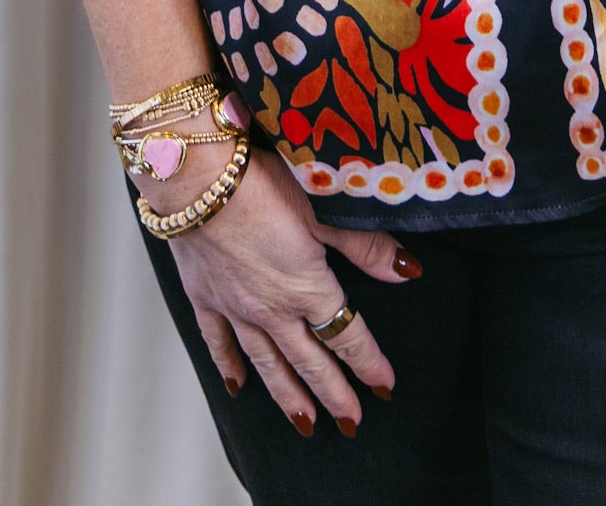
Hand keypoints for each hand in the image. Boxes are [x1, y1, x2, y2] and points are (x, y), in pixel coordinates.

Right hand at [164, 142, 418, 435]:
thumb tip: (407, 271)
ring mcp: (236, 308)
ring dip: (287, 394)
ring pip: (267, 362)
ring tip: (304, 423)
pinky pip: (218, 342)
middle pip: (309, 360)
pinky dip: (229, 366)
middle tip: (350, 424)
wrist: (198, 180)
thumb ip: (365, 245)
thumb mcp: (324, 209)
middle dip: (333, 394)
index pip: (347, 335)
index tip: (384, 387)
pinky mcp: (205, 297)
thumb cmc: (263, 185)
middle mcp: (273, 309)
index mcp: (308, 288)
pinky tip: (237, 385)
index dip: (368, 363)